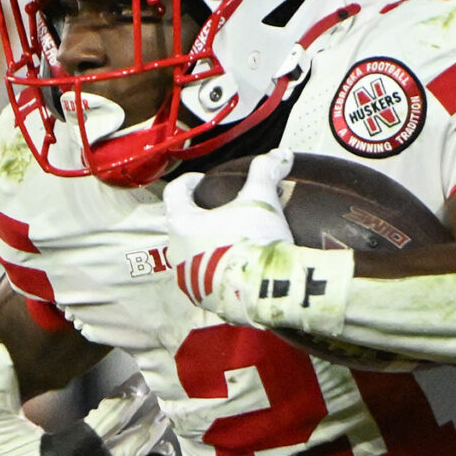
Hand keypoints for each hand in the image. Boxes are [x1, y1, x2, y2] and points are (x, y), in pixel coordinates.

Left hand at [165, 150, 289, 327]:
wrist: (266, 290)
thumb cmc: (254, 240)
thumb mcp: (261, 199)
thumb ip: (265, 172)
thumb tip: (280, 154)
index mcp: (182, 224)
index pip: (175, 193)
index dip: (188, 182)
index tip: (201, 181)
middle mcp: (177, 253)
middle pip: (184, 226)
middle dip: (201, 217)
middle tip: (224, 211)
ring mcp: (189, 281)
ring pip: (194, 255)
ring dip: (209, 246)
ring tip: (235, 239)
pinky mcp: (205, 300)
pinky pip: (208, 280)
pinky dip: (220, 270)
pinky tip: (240, 266)